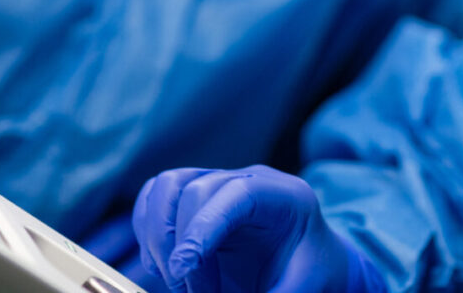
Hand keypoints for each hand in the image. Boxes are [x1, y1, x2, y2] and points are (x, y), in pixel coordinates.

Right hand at [132, 166, 384, 292]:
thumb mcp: (304, 288)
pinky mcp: (196, 198)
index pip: (237, 192)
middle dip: (181, 246)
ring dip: (157, 236)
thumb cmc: (314, 273)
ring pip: (167, 187)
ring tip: (174, 279)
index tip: (184, 268)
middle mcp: (249, 180)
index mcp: (284, 196)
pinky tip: (160, 265)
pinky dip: (147, 229)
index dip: (204, 227)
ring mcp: (220, 184)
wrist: (315, 264)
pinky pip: (156, 198)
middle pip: (194, 190)